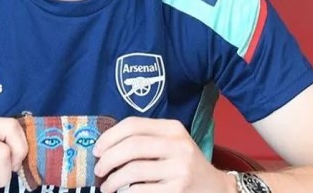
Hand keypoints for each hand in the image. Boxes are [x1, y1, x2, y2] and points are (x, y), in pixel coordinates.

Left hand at [93, 116, 231, 192]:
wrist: (215, 188)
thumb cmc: (185, 163)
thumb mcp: (172, 143)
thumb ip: (146, 139)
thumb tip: (105, 145)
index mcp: (173, 129)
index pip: (133, 125)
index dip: (109, 136)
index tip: (97, 149)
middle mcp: (178, 146)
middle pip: (131, 146)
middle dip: (108, 159)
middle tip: (99, 169)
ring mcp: (179, 170)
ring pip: (133, 170)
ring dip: (113, 180)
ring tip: (106, 186)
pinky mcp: (177, 191)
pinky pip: (141, 191)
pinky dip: (126, 192)